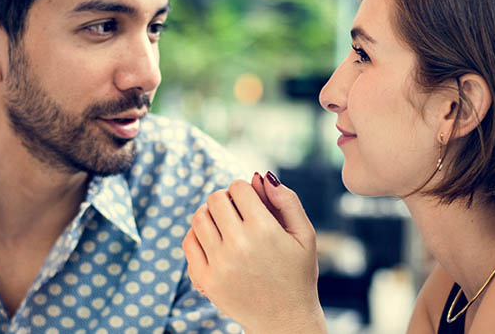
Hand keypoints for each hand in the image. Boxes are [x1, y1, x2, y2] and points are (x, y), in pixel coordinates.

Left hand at [182, 172, 325, 333]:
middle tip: (237, 213)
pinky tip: (213, 241)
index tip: (252, 204)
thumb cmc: (297, 274)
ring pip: (199, 217)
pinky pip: (188, 242)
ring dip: (210, 215)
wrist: (284, 321)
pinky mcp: (206, 279)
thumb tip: (262, 176)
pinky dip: (197, 235)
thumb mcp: (305, 235)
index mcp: (265, 230)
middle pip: (216, 199)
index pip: (238, 188)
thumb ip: (287, 201)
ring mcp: (219, 263)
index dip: (245, 191)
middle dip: (226, 200)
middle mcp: (239, 245)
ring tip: (224, 226)